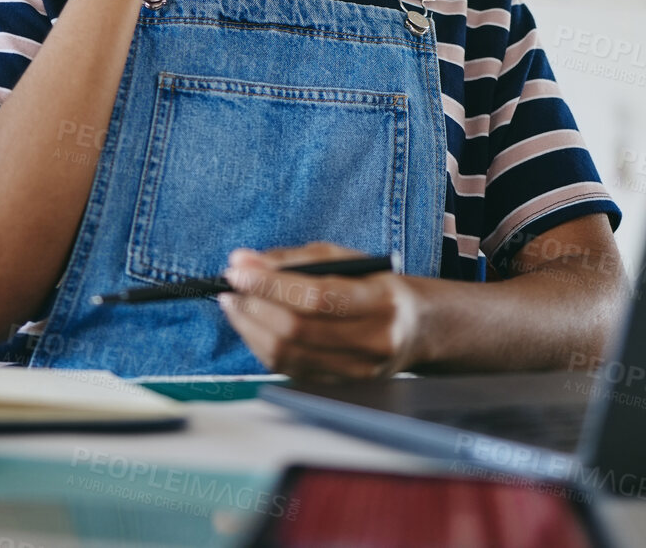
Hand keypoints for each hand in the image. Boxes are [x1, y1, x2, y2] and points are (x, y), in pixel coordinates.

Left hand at [218, 242, 426, 379]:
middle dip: (253, 306)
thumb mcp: (344, 259)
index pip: (316, 297)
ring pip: (287, 354)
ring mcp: (357, 371)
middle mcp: (372, 341)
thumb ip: (294, 260)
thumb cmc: (375, 286)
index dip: (271, 285)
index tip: (238, 271)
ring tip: (234, 304)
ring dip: (250, 327)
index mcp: (380, 301)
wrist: (415, 328)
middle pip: (296, 329)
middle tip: (230, 288)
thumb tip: (242, 262)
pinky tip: (253, 325)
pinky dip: (262, 346)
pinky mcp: (340, 386)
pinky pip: (288, 369)